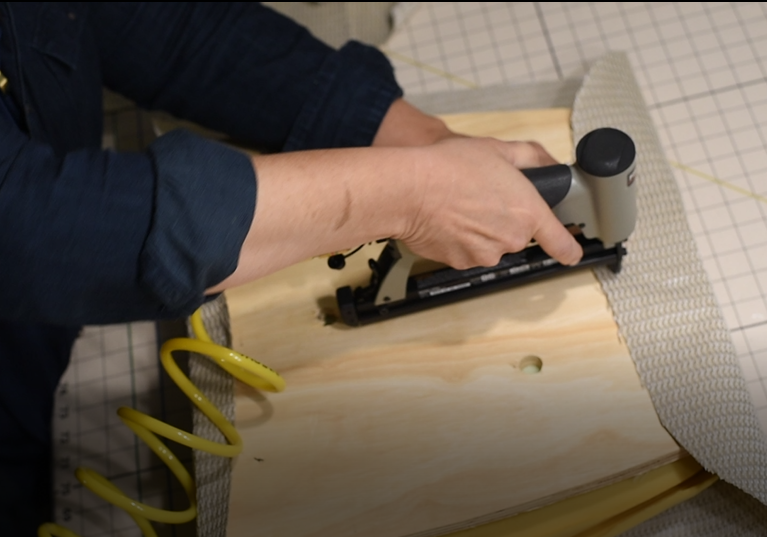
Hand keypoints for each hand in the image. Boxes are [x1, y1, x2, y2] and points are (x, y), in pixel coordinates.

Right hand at [397, 137, 582, 268]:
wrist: (408, 190)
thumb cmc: (449, 167)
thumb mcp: (497, 148)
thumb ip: (530, 156)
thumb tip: (547, 163)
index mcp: (527, 212)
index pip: (560, 242)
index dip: (568, 248)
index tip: (570, 251)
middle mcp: (510, 238)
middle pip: (516, 236)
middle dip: (504, 220)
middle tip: (483, 197)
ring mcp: (485, 253)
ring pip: (490, 245)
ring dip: (480, 230)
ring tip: (460, 206)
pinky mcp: (460, 262)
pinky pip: (466, 252)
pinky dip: (459, 240)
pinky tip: (447, 219)